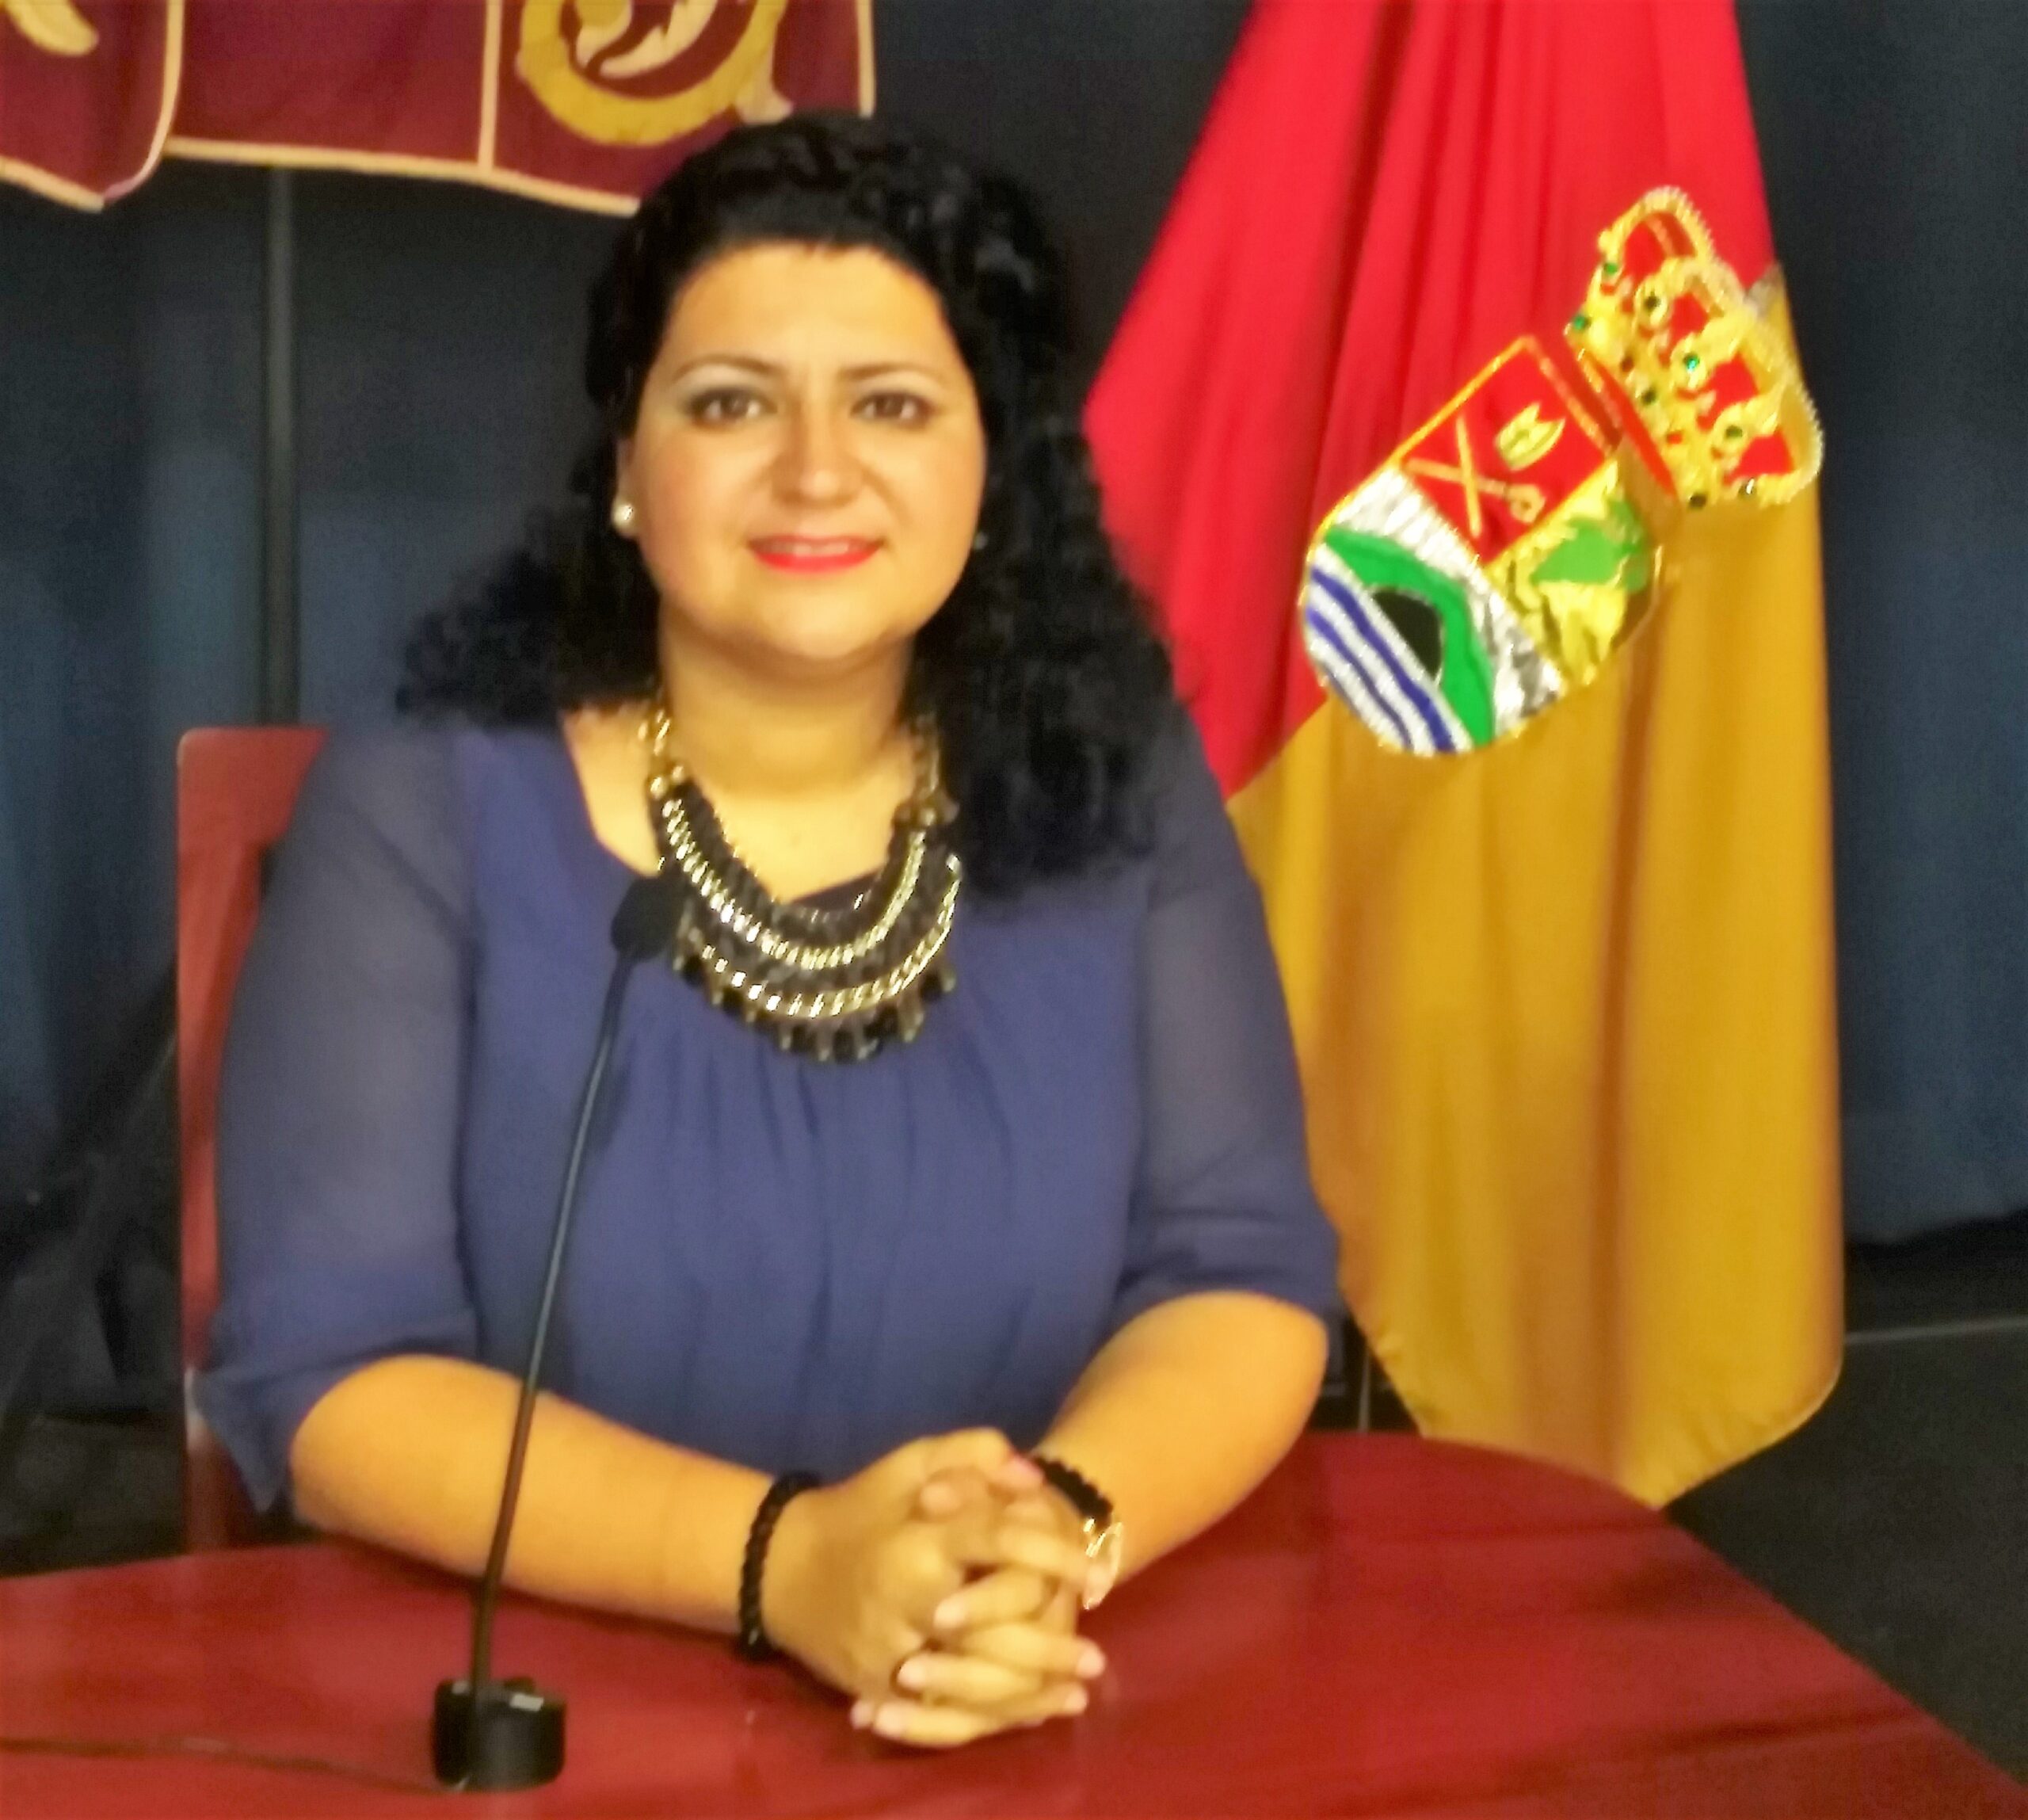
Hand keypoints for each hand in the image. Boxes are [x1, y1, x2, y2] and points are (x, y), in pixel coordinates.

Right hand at [759, 1430, 1096, 1736]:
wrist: (779, 1568)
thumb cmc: (859, 1509)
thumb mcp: (908, 1463)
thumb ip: (972, 1454)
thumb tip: (1031, 1475)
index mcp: (917, 1537)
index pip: (997, 1542)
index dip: (1053, 1555)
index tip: (1096, 1576)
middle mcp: (904, 1598)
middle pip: (989, 1628)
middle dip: (1049, 1646)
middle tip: (1097, 1657)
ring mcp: (886, 1651)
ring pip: (967, 1684)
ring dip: (1027, 1694)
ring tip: (1075, 1695)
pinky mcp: (873, 1688)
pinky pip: (935, 1716)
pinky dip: (983, 1720)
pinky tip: (1026, 1716)